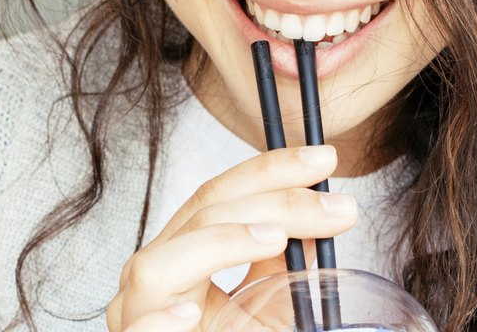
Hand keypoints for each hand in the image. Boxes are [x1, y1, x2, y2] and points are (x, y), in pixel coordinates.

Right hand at [106, 145, 357, 330]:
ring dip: (223, 244)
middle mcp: (155, 276)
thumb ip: (282, 263)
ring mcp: (138, 313)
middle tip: (338, 207)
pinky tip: (189, 311)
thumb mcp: (267, 302)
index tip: (323, 160)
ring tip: (277, 238)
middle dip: (274, 200)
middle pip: (201, 213)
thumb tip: (324, 214)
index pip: (219, 196)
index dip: (272, 171)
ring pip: (161, 263)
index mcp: (181, 255)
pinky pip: (141, 330)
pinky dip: (161, 320)